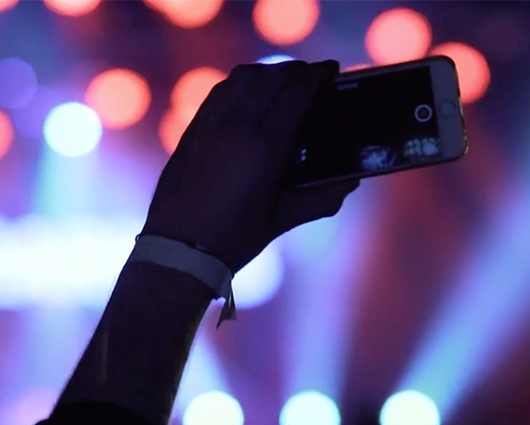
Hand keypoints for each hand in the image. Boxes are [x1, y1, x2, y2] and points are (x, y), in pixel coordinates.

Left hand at [141, 60, 358, 272]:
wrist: (179, 248)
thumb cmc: (233, 239)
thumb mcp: (281, 219)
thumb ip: (320, 199)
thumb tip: (350, 183)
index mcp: (264, 148)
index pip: (296, 92)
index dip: (317, 75)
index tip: (331, 70)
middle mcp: (236, 127)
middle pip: (271, 76)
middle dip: (297, 69)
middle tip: (313, 74)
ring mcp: (210, 126)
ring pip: (242, 77)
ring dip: (268, 71)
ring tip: (284, 78)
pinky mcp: (193, 131)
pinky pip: (220, 92)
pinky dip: (241, 82)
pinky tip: (250, 91)